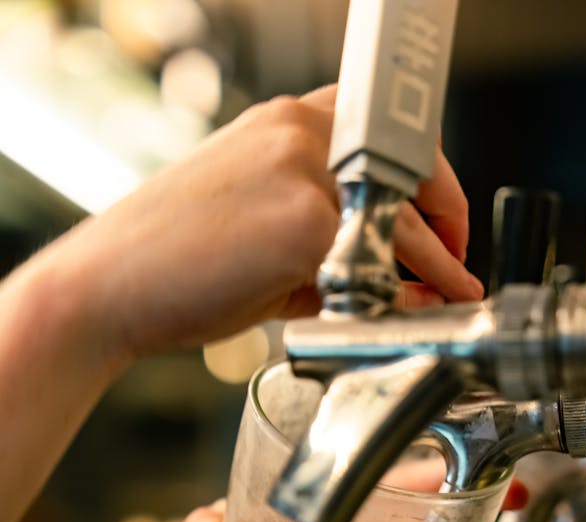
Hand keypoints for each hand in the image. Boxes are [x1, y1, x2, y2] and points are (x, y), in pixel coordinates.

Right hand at [68, 85, 482, 375]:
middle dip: (447, 221)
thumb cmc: (175, 263)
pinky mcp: (305, 226)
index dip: (426, 180)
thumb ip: (330, 241)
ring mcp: (306, 173)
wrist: (108, 288)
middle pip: (413, 170)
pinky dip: (400, 298)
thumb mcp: (262, 232)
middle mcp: (301, 132)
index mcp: (287, 122)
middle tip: (456, 264)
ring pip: (404, 226)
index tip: (438, 220)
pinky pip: (376, 269)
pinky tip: (406, 316)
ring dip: (439, 268)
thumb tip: (402, 282)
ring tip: (454, 296)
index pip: (385, 136)